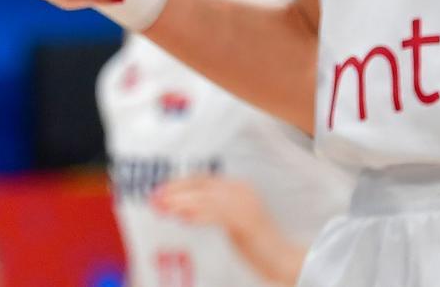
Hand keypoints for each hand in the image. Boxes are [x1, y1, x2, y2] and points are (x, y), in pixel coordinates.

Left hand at [151, 175, 299, 281]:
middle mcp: (241, 190)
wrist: (285, 260)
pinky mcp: (247, 220)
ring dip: (181, 201)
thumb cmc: (257, 246)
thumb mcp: (231, 223)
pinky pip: (218, 213)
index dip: (178, 183)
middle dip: (175, 190)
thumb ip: (211, 212)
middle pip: (201, 184)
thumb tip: (180, 210)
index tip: (159, 190)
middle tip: (154, 198)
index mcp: (238, 187)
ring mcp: (245, 203)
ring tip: (163, 207)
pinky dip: (198, 214)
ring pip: (206, 197)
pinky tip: (184, 218)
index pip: (202, 179)